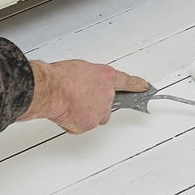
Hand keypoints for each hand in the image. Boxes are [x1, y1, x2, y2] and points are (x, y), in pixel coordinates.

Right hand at [18, 59, 149, 134]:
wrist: (50, 89)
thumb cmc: (59, 77)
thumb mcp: (78, 68)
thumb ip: (88, 78)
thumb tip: (86, 84)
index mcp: (106, 77)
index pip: (127, 82)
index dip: (136, 85)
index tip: (144, 87)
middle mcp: (107, 95)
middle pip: (108, 105)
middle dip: (96, 104)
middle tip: (79, 99)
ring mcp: (100, 111)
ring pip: (95, 117)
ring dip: (85, 114)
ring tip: (69, 104)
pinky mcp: (89, 124)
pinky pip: (82, 126)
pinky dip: (74, 122)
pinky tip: (65, 113)